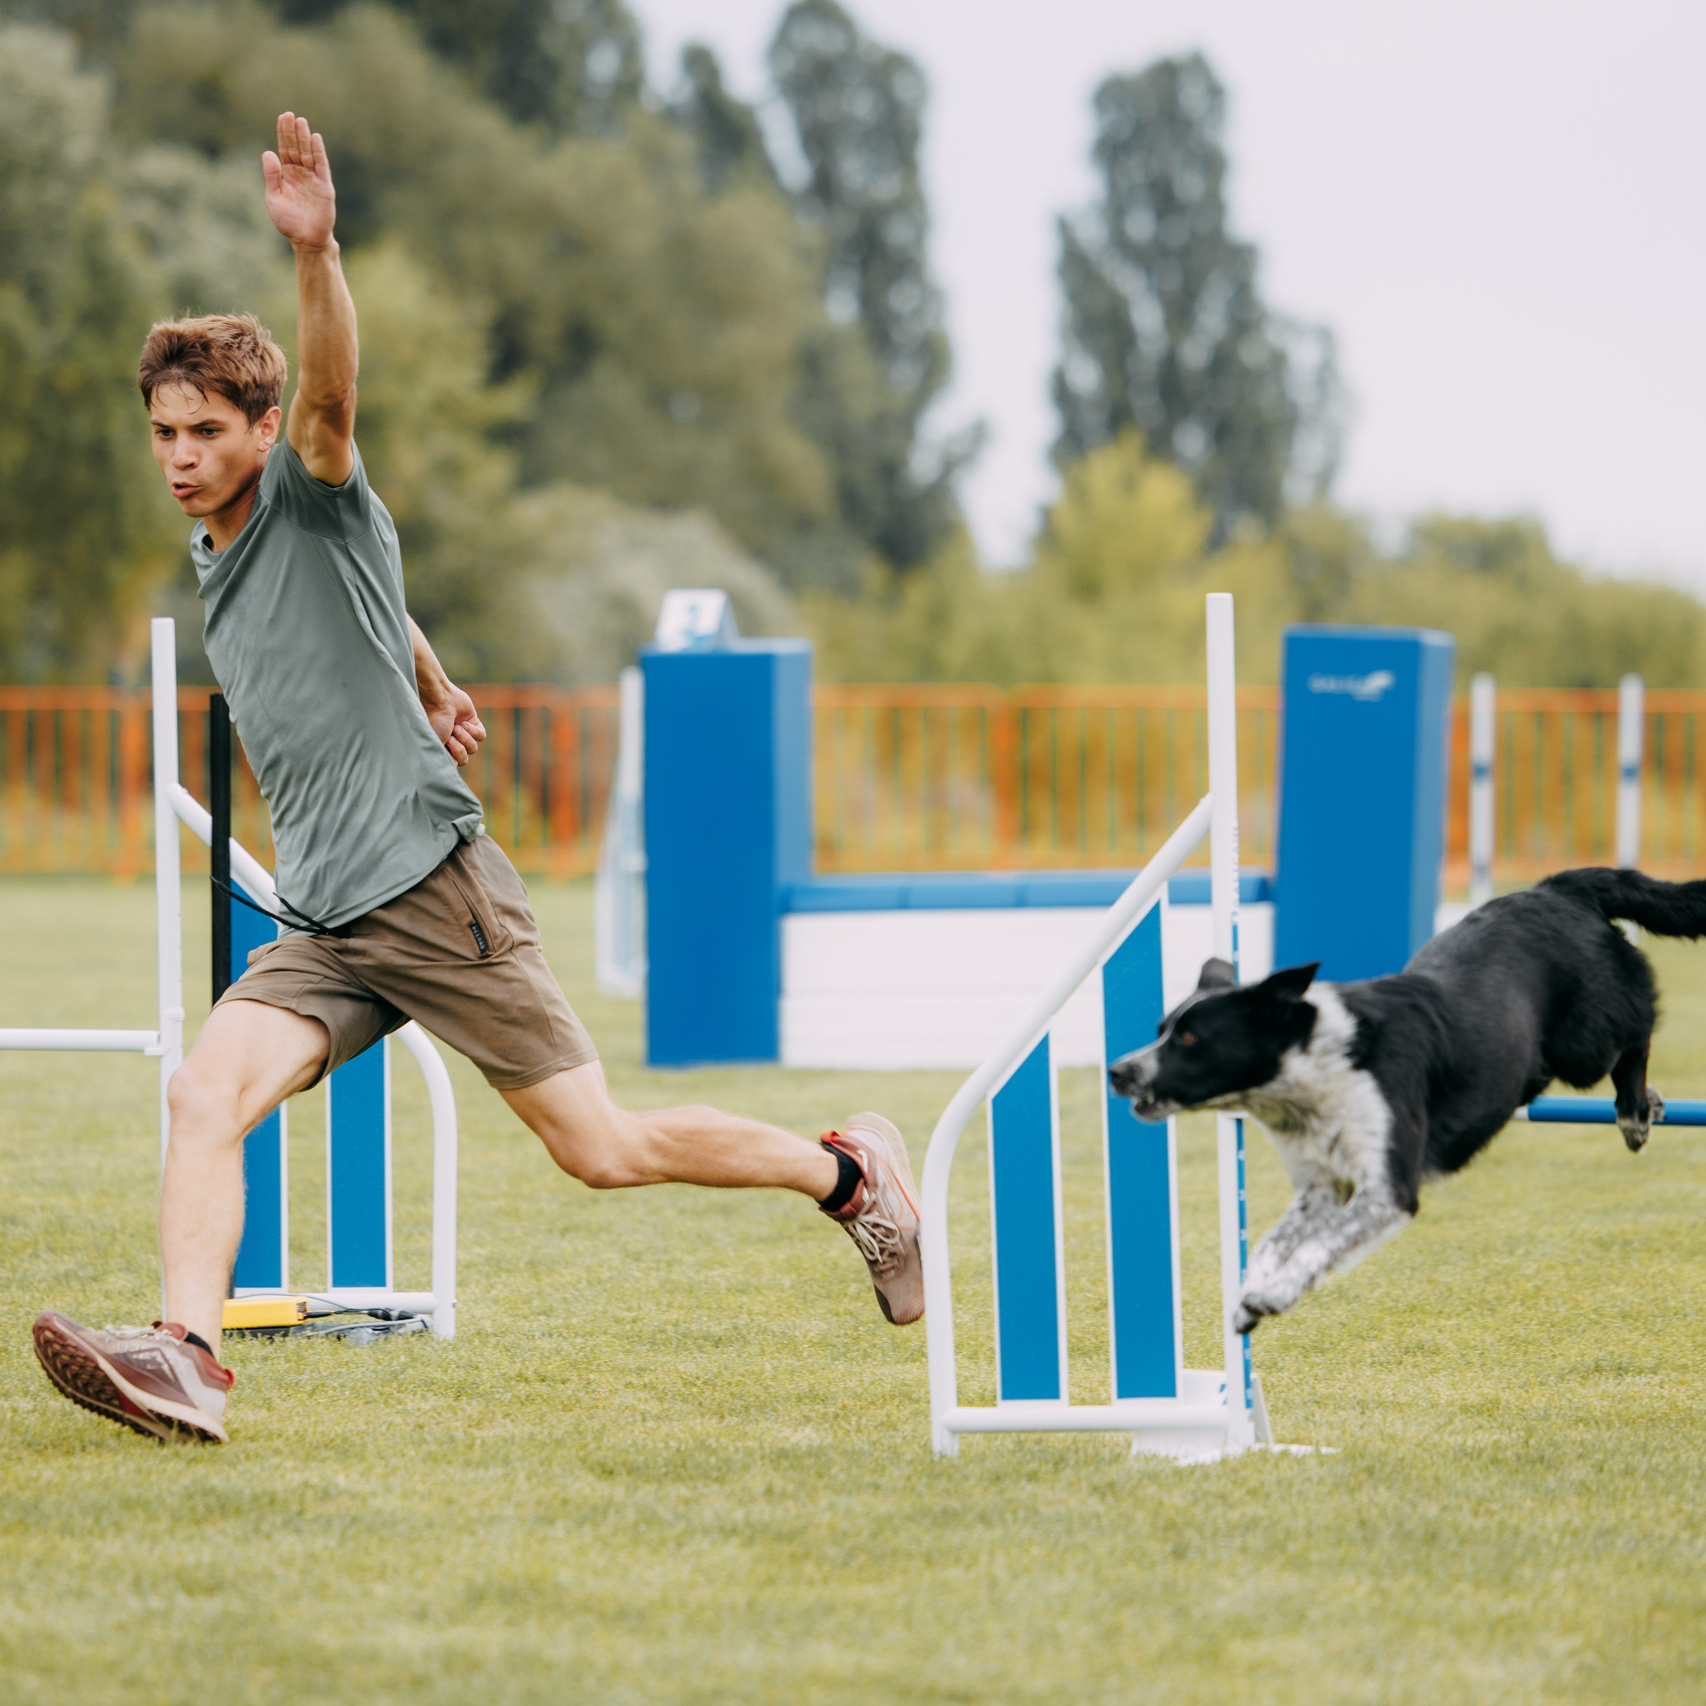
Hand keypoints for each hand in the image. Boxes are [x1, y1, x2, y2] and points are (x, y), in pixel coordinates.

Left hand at [262, 112, 335, 250]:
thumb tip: (268, 152)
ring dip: (304, 137)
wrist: (305, 240)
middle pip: (296, 147)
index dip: (283, 134)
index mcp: (287, 175)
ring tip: (300, 121)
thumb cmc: (288, 222)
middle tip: (289, 114)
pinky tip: (315, 138)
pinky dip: (318, 152)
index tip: (282, 118)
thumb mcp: (274, 197)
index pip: (284, 149)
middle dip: (292, 131)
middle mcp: (301, 174)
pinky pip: (321, 166)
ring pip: (308, 153)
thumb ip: (271, 176)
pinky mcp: (324, 187)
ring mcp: (313, 179)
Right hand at [426, 684, 486, 766]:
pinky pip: (481, 736)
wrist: (440, 700)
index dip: (451, 759)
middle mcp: (452, 743)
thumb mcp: (433, 743)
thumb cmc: (433, 721)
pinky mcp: (474, 724)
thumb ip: (441, 758)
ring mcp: (463, 734)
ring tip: (456, 727)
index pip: (452, 765)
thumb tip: (448, 772)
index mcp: (441, 749)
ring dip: (465, 738)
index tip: (444, 748)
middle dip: (458, 749)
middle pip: (464, 760)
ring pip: (473, 749)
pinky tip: (464, 722)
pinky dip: (473, 731)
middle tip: (450, 737)